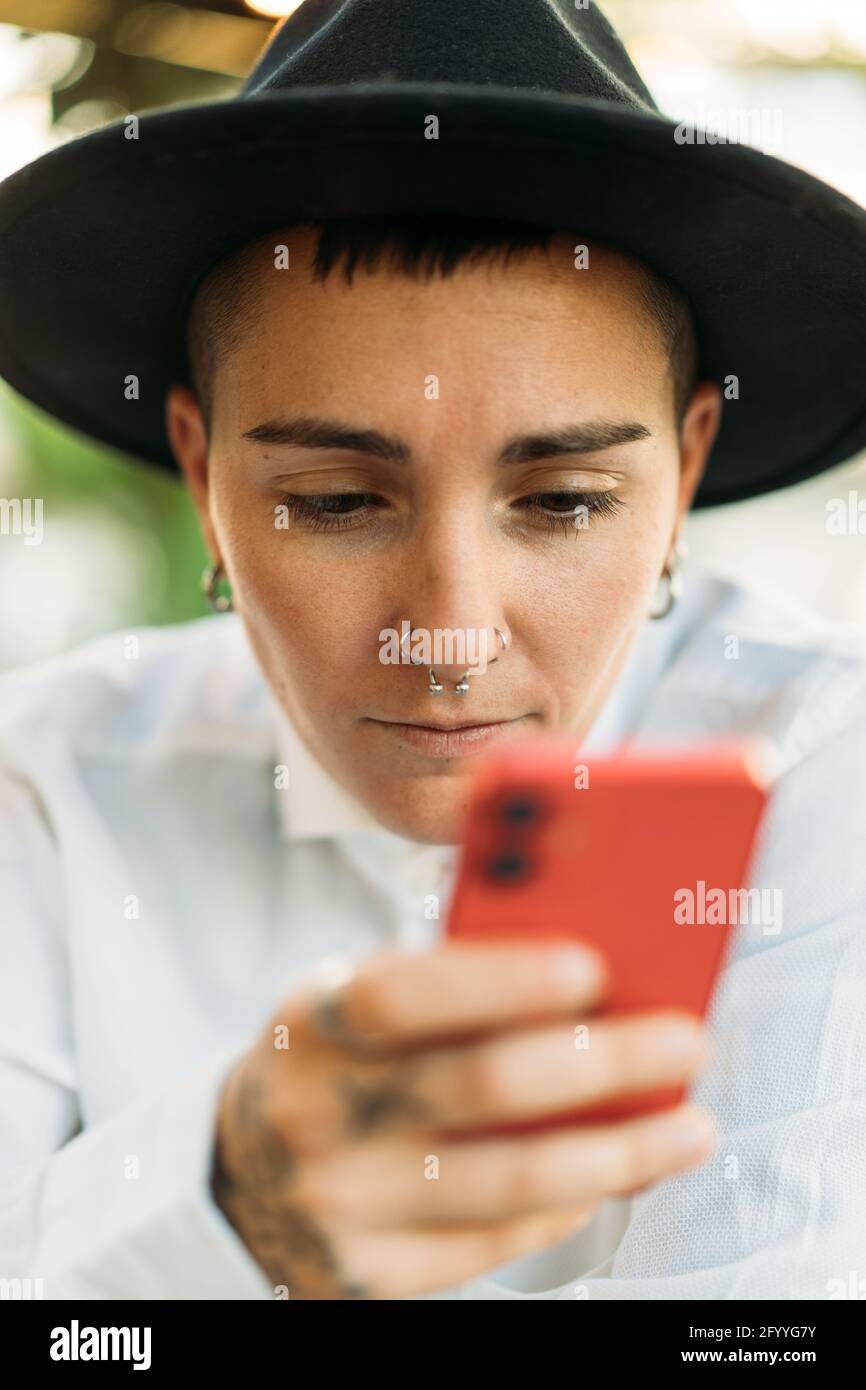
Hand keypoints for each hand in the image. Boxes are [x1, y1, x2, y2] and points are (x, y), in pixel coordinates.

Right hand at [210, 943, 715, 1298]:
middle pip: (479, 1086)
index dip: (499, 981)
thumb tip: (580, 959)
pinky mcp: (373, 1275)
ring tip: (690, 1126)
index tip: (592, 967)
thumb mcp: (351, 1001)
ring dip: (618, 1150)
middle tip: (682, 1041)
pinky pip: (499, 1241)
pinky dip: (572, 1200)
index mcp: (313, 1023)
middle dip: (599, 1061)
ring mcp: (343, 1205)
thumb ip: (440, 976)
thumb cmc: (331, 1063)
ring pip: (509, 1178)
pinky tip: (620, 1171)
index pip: (402, 993)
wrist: (243, 1178)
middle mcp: (319, 1115)